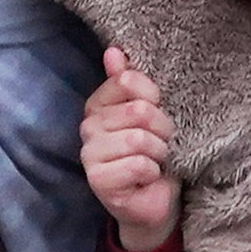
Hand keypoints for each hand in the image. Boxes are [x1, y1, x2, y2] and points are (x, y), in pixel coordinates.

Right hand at [82, 43, 180, 251]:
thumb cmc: (154, 153)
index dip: (154, 97)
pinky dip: (152, 173)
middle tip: (161, 145)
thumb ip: (130, 82)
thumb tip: (113, 51)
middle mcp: (88, 126)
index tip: (157, 114)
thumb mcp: (149, 114)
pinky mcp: (98, 180)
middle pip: (139, 111)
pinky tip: (146, 178)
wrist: (155, 200)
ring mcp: (89, 154)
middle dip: (162, 130)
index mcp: (98, 104)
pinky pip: (139, 164)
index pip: (127, 80)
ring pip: (140, 139)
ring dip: (159, 153)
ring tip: (155, 162)